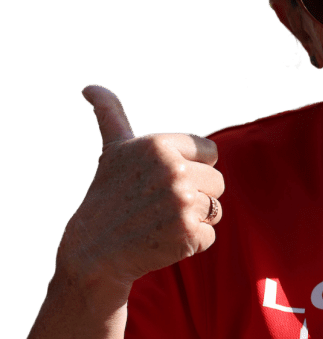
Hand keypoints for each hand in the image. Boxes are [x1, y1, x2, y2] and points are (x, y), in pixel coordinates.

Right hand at [56, 85, 224, 288]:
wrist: (94, 251)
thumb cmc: (108, 196)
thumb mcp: (112, 151)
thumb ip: (110, 114)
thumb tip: (89, 87)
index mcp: (160, 145)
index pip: (210, 152)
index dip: (193, 167)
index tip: (166, 179)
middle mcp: (174, 171)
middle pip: (217, 182)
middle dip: (196, 195)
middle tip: (161, 205)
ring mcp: (183, 203)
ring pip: (216, 209)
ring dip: (195, 219)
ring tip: (161, 221)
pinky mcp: (189, 234)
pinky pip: (210, 235)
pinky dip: (190, 242)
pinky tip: (163, 240)